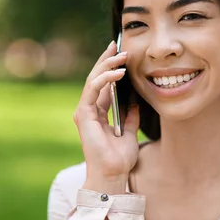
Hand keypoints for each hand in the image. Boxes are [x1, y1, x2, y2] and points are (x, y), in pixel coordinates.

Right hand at [73, 40, 140, 193]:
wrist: (113, 174)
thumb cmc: (120, 159)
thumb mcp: (130, 132)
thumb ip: (130, 116)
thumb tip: (135, 101)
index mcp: (99, 112)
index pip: (104, 83)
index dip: (111, 66)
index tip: (121, 52)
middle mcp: (90, 109)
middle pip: (96, 77)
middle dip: (107, 59)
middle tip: (119, 44)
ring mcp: (85, 111)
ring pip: (93, 80)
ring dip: (108, 65)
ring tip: (122, 55)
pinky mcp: (84, 114)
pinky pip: (92, 90)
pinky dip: (105, 79)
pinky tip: (118, 73)